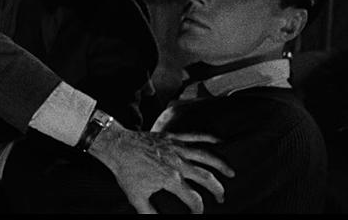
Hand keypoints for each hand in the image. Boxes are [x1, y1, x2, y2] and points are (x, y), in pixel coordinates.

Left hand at [87, 121, 233, 213]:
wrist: (116, 146)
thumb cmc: (125, 171)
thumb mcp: (136, 197)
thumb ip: (149, 213)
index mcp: (170, 179)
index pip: (193, 199)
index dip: (198, 209)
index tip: (198, 213)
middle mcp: (178, 163)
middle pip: (206, 178)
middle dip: (217, 190)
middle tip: (221, 198)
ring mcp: (176, 148)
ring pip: (205, 156)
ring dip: (220, 165)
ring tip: (231, 172)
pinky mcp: (172, 137)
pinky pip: (194, 135)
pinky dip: (208, 138)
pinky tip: (219, 141)